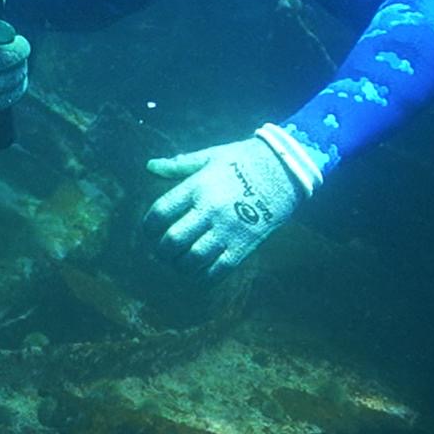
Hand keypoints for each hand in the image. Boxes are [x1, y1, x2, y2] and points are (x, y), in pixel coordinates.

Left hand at [146, 132, 311, 275]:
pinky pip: (218, 270)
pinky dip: (202, 276)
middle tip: (162, 251)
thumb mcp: (210, 156)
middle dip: (161, 251)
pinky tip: (198, 272)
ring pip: (192, 259)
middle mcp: (209, 210)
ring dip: (179, 265)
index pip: (160, 212)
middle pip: (173, 241)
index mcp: (197, 187)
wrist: (285, 170)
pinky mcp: (244, 245)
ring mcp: (227, 230)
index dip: (148, 226)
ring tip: (178, 262)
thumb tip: (150, 166)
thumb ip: (178, 165)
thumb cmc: (243, 160)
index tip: (150, 230)